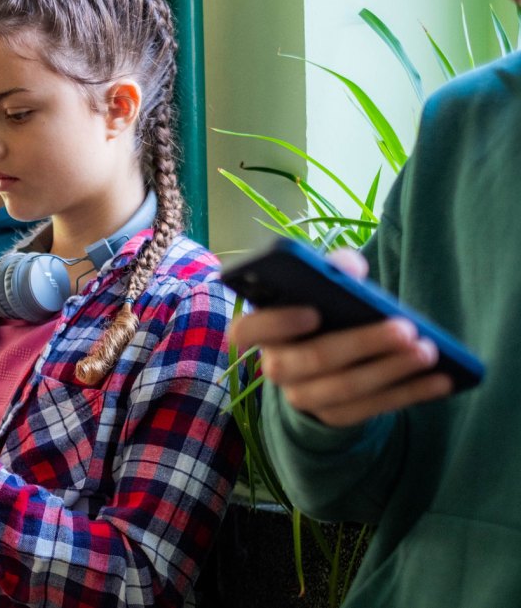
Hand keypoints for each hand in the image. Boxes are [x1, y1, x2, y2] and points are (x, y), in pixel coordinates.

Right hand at [231, 248, 451, 426]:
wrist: (327, 359)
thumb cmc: (325, 311)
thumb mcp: (324, 285)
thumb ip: (332, 269)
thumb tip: (348, 268)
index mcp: (263, 329)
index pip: (246, 331)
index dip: (276, 323)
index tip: (313, 310)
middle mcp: (275, 366)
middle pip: (311, 359)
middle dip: (361, 344)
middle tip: (405, 328)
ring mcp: (302, 396)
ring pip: (344, 388)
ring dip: (390, 371)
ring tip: (428, 352)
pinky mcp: (332, 417)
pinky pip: (369, 410)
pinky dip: (407, 394)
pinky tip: (439, 380)